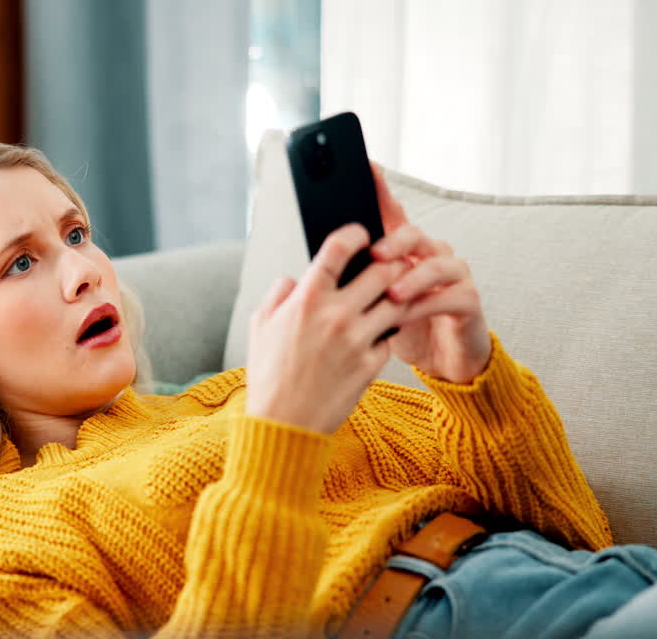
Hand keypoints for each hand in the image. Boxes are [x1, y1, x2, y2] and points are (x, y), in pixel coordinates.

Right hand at [246, 223, 410, 434]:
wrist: (285, 423)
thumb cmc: (268, 375)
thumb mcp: (260, 327)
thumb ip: (278, 294)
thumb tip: (293, 278)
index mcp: (306, 299)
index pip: (339, 247)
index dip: (355, 233)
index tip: (362, 233)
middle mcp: (336, 315)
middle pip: (382, 269)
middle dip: (389, 262)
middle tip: (389, 263)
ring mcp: (357, 340)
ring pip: (396, 301)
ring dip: (396, 295)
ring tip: (390, 295)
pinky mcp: (372, 364)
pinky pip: (390, 337)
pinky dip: (387, 332)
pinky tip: (380, 332)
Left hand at [368, 163, 491, 383]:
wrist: (441, 360)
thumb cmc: (404, 326)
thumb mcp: (372, 303)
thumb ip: (353, 281)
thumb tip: (313, 268)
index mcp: (404, 251)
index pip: (392, 215)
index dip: (381, 190)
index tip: (368, 167)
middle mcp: (431, 254)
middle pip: (414, 234)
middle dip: (394, 241)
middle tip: (374, 254)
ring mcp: (453, 276)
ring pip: (437, 264)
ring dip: (413, 277)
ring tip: (392, 293)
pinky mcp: (468, 301)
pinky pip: (451, 297)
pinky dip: (428, 304)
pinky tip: (409, 314)